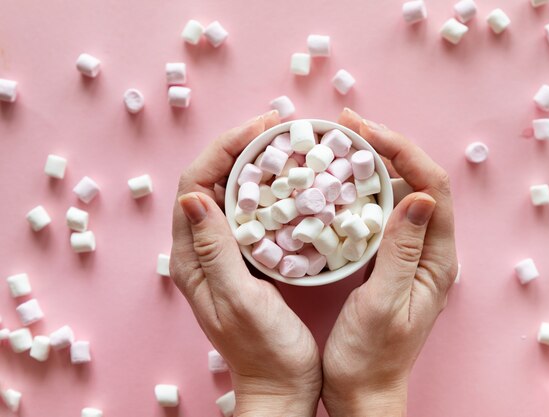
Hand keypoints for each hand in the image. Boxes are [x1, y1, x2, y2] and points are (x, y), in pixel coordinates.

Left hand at [170, 111, 321, 416]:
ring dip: (254, 165)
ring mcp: (224, 254)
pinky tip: (291, 182)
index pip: (195, 185)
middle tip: (278, 128)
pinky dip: (268, 190)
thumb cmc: (264, 351)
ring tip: (285, 145)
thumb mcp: (241, 299)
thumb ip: (216, 250)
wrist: (281, 386)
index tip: (262, 129)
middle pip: (211, 182)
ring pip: (232, 194)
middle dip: (240, 148)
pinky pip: (251, 212)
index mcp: (191, 258)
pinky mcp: (246, 260)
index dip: (225, 149)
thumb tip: (194, 197)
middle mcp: (201, 251)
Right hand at [321, 109, 457, 416]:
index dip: (403, 152)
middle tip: (348, 125)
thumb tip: (420, 196)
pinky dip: (362, 190)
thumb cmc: (370, 357)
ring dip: (374, 164)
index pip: (433, 189)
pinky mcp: (389, 260)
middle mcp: (429, 251)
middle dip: (387, 148)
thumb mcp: (382, 305)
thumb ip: (400, 251)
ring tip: (342, 142)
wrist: (362, 391)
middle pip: (418, 183)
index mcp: (437, 260)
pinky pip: (381, 213)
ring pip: (399, 194)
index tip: (366, 132)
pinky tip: (340, 181)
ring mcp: (409, 254)